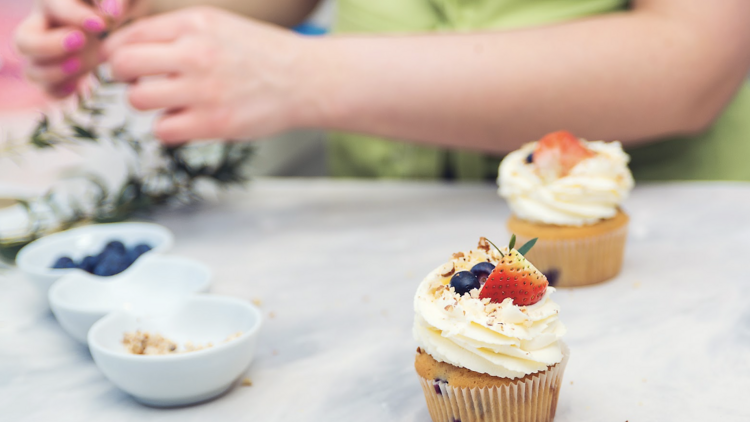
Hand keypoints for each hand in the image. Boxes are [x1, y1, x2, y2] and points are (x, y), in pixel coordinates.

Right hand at [14, 1, 146, 97]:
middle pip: (23, 41)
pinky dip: (59, 91)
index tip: (101, 25)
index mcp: (58, 1)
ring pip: (31, 70)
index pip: (55, 8)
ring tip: (80, 65)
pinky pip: (48, 89)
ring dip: (53, 73)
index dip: (76, 17)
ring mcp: (50, 55)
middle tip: (80, 43)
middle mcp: (45, 28)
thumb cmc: (123, 5)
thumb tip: (112, 12)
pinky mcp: (61, 75)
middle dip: (48, 46)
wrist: (130, 25)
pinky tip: (79, 85)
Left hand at [103, 7, 318, 142]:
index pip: (129, 36)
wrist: (306, 80)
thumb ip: (176, 34)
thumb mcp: (219, 26)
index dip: (119, 53)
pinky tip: (188, 119)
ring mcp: (204, 89)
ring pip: (137, 99)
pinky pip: (163, 130)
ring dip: (148, 103)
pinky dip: (170, 127)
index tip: (126, 64)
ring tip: (171, 101)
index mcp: (194, 24)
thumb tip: (127, 51)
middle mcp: (196, 53)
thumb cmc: (262, 55)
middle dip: (124, 77)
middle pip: (123, 66)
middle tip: (141, 83)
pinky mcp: (214, 123)